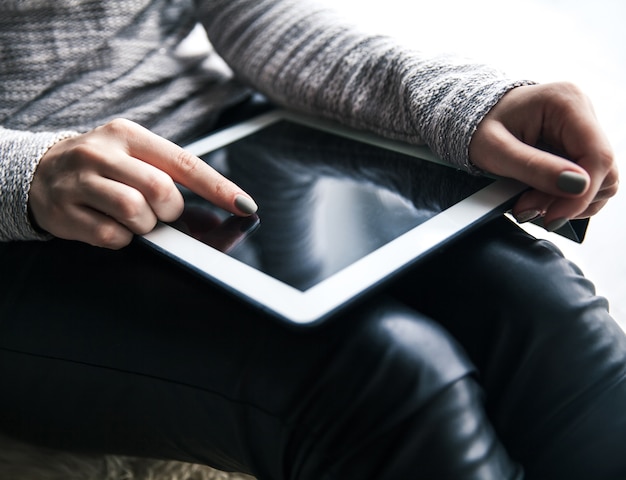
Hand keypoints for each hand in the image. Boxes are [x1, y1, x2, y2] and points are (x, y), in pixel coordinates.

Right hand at [29, 119, 257, 248]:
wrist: (39, 173)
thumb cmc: (103, 167)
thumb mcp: (136, 160)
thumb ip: (176, 181)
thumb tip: (221, 217)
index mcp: (130, 135)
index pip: (184, 162)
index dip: (218, 187)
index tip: (245, 205)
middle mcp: (103, 152)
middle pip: (161, 190)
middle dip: (170, 210)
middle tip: (160, 211)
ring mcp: (80, 181)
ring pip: (135, 213)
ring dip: (146, 226)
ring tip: (134, 218)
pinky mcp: (65, 212)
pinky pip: (111, 236)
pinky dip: (122, 239)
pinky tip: (112, 226)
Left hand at [469, 82, 618, 230]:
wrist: (471, 119)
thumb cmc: (477, 127)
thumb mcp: (495, 150)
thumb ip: (534, 168)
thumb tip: (577, 186)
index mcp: (567, 102)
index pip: (598, 156)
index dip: (581, 194)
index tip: (553, 217)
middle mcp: (583, 112)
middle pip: (603, 172)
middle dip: (568, 201)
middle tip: (527, 208)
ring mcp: (583, 131)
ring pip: (600, 182)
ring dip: (566, 202)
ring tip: (527, 202)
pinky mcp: (578, 148)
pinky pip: (586, 183)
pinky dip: (565, 198)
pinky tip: (538, 197)